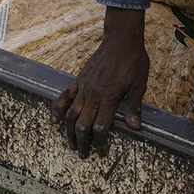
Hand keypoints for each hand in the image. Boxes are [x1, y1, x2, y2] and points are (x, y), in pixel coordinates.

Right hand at [52, 9, 148, 155]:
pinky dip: (57, 110)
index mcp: (109, 98)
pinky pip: (63, 97)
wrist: (120, 40)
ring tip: (70, 144)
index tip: (101, 151)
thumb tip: (135, 127)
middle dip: (82, 142)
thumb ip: (134, 106)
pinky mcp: (78, 80)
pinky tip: (54, 121)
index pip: (101, 126)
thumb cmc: (133, 61)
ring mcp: (83, 87)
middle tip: (83, 154)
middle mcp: (93, 95)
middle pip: (82, 124)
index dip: (100, 142)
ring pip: (70, 114)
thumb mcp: (139, 84)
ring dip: (68, 131)